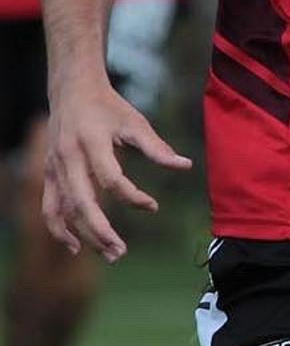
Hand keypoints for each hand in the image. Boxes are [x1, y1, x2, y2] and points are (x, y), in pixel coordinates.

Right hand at [42, 83, 190, 261]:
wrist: (71, 91)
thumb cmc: (108, 107)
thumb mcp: (135, 122)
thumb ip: (157, 148)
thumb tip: (185, 167)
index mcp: (91, 142)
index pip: (110, 178)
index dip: (131, 196)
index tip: (153, 206)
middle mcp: (68, 157)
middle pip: (81, 201)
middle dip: (99, 230)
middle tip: (120, 252)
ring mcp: (54, 168)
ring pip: (62, 210)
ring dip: (81, 235)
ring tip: (107, 254)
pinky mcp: (47, 174)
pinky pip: (49, 207)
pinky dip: (58, 229)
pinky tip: (76, 246)